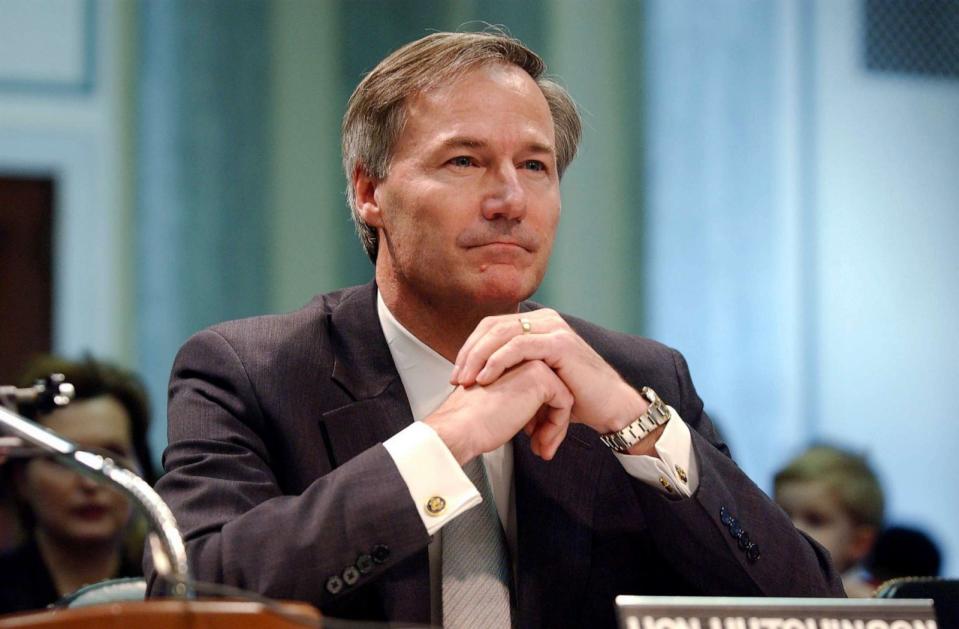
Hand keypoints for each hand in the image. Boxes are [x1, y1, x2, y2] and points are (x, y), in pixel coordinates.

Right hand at [425, 359, 572, 464]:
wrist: (459, 427)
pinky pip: (564, 403)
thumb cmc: (469, 420)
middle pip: (551, 390)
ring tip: (541, 446)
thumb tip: (536, 413)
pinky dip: (556, 425)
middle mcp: (521, 356)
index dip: (537, 414)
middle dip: (549, 420)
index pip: (538, 387)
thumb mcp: (496, 401)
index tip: (531, 434)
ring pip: (561, 396)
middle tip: (539, 442)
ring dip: (555, 426)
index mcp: (508, 360)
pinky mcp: (541, 377)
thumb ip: (515, 398)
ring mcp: (532, 362)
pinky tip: (540, 440)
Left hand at [451, 309, 648, 435]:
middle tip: (455, 379)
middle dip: (469, 353)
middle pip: (492, 327)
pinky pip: (519, 345)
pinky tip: (484, 377)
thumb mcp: (538, 380)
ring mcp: (553, 328)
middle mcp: (545, 320)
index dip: (470, 348)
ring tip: (465, 381)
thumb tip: (480, 380)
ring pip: (502, 333)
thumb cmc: (575, 398)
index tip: (456, 375)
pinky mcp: (559, 343)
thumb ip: (514, 371)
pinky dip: (497, 361)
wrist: (609, 408)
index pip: (492, 327)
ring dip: (478, 358)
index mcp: (537, 324)